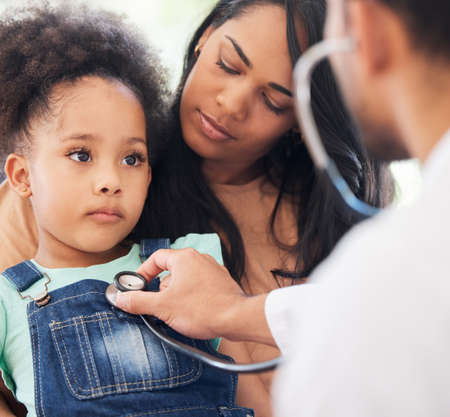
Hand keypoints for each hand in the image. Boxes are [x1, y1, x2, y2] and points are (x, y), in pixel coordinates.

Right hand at [116, 248, 247, 339]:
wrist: (236, 318)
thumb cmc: (203, 309)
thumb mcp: (163, 307)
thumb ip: (139, 301)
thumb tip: (121, 299)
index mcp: (184, 258)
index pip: (156, 258)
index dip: (143, 272)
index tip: (138, 286)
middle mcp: (199, 259)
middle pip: (170, 270)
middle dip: (161, 289)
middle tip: (158, 306)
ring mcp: (212, 270)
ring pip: (185, 280)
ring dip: (177, 295)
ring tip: (178, 313)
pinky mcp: (221, 283)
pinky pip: (199, 287)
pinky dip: (191, 298)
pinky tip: (192, 313)